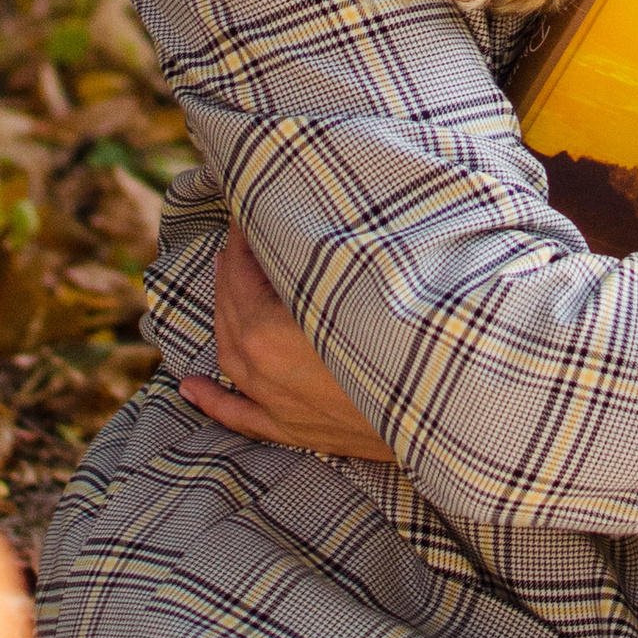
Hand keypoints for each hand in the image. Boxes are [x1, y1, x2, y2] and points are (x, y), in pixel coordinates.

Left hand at [177, 223, 396, 461]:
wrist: (447, 408)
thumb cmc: (411, 338)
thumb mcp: (363, 282)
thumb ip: (323, 256)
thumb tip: (305, 224)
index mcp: (266, 331)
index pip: (240, 270)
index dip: (243, 235)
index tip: (248, 206)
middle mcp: (260, 369)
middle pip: (231, 308)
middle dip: (234, 268)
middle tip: (245, 237)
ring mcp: (276, 404)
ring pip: (231, 355)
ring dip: (224, 317)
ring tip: (225, 285)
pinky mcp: (295, 432)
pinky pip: (240, 416)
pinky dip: (212, 401)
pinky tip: (190, 388)